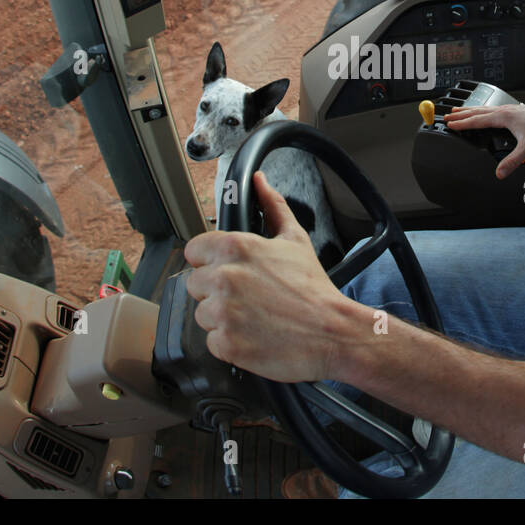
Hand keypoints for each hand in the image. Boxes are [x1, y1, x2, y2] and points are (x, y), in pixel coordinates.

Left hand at [184, 171, 356, 382]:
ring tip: (253, 316)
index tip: (227, 270)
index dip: (210, 261)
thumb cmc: (313, 288)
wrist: (331, 330)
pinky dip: (229, 342)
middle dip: (216, 290)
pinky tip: (253, 334)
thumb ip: (272, 206)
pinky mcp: (225, 343)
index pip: (193, 251)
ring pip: (202, 314)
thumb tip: (260, 181)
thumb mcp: (295, 239)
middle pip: (195, 284)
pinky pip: (212, 341)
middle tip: (247, 296)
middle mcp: (223, 278)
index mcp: (234, 248)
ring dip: (222, 317)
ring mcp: (222, 312)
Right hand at [444, 103, 524, 178]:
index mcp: (503, 117)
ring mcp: (509, 108)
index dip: (462, 123)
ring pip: (484, 108)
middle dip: (461, 114)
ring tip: (460, 110)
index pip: (477, 121)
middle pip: (477, 111)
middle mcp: (504, 110)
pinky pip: (492, 108)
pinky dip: (481, 110)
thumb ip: (512, 161)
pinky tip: (483, 112)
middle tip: (448, 115)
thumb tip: (500, 172)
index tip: (450, 124)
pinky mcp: (514, 109)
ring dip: (470, 110)